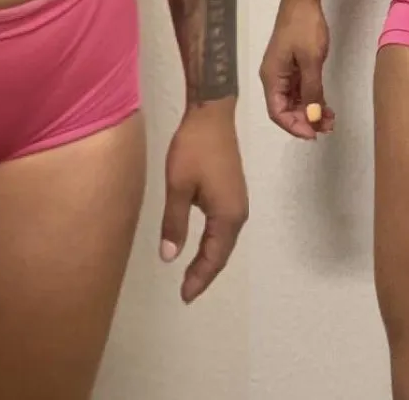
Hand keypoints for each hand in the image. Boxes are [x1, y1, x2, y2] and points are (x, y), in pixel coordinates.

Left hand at [159, 100, 247, 303]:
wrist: (211, 113)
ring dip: (210, 257)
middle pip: (222, 252)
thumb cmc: (194, 149)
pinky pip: (224, 226)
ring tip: (192, 274)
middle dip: (205, 273)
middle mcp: (238, 212)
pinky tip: (202, 243)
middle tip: (186, 291)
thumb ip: (174, 224)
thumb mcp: (178, 187)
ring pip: (224, 240)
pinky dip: (213, 241)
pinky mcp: (233, 191)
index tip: (184, 296)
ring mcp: (238, 200)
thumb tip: (170, 257)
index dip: (199, 278)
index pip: (214, 258)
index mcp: (227, 215)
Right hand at [259, 0, 335, 139]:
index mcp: (271, 77)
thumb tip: (312, 118)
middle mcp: (274, 77)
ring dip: (310, 112)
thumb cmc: (304, 27)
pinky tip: (326, 106)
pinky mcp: (293, 65)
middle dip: (305, 121)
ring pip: (294, 101)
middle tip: (327, 128)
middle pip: (285, 109)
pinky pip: (299, 90)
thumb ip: (311, 91)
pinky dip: (312, 99)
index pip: (277, 112)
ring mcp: (283, 71)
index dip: (294, 126)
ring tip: (331, 120)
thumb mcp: (311, 61)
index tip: (314, 134)